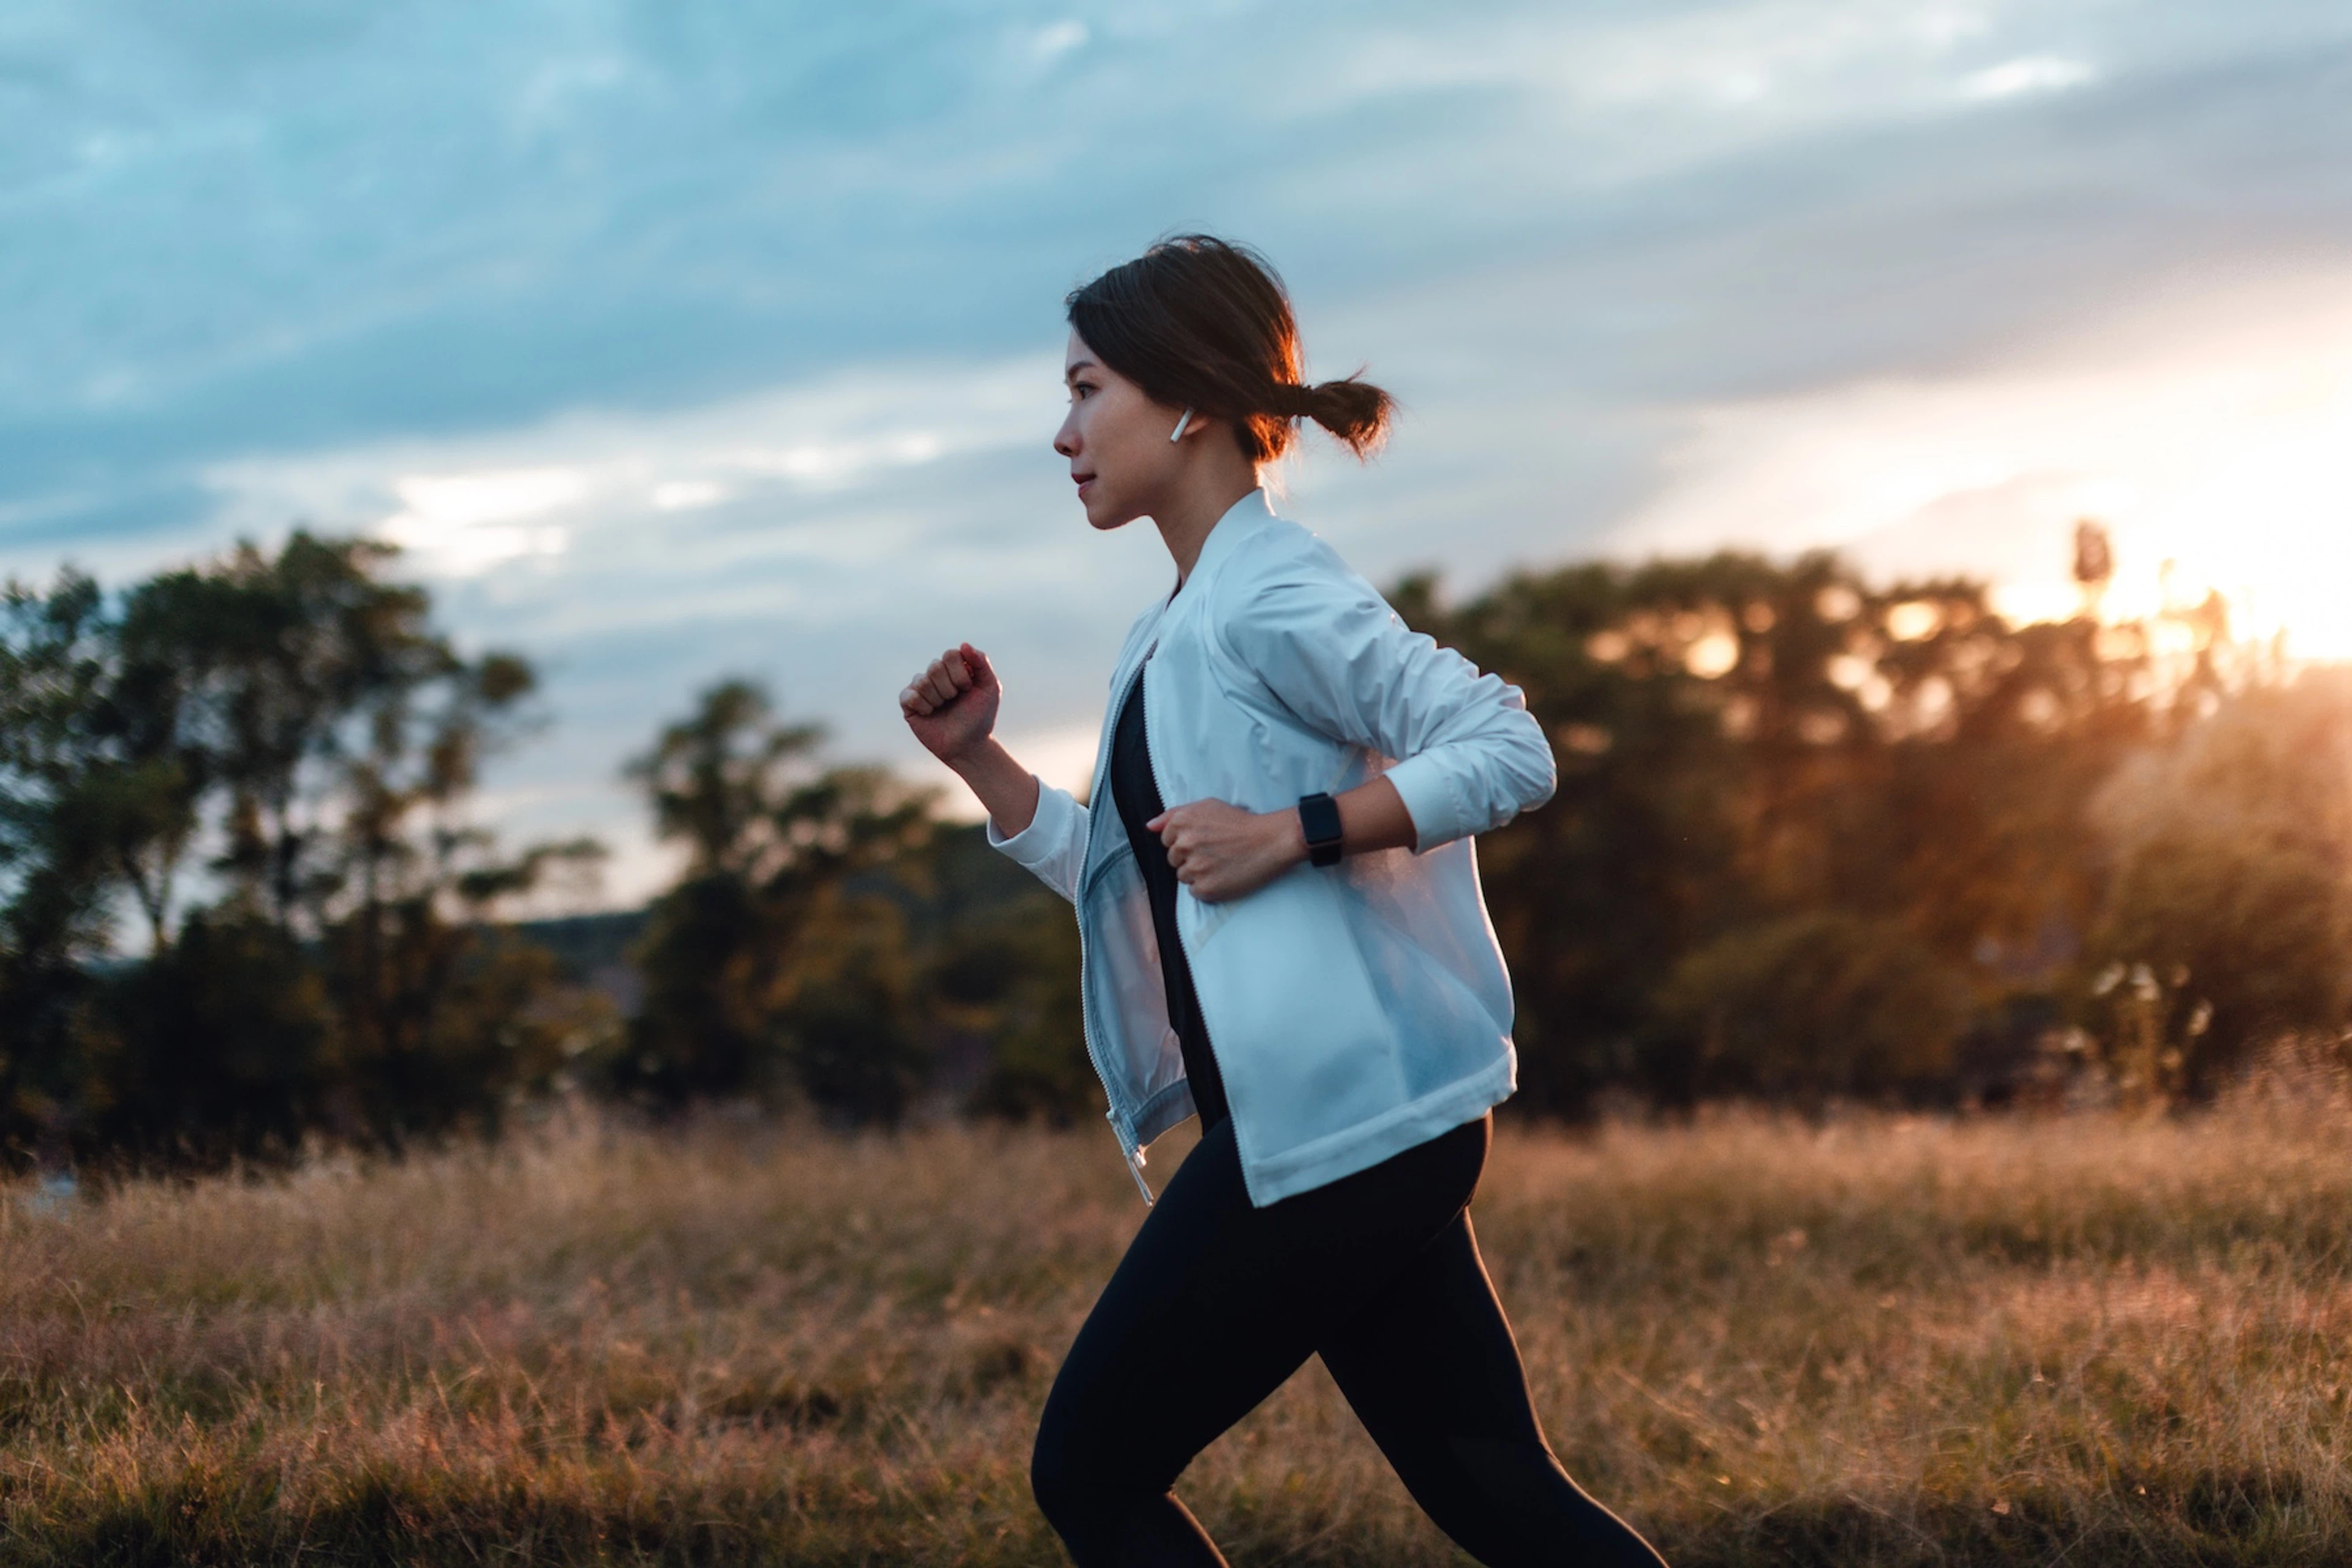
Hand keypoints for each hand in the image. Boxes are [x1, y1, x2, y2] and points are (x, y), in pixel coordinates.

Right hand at [900, 643, 1000, 765]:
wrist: (968, 745)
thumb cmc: (980, 716)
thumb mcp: (990, 688)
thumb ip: (981, 662)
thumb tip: (963, 644)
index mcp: (954, 667)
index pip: (950, 655)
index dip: (960, 674)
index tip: (967, 688)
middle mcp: (936, 674)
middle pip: (934, 667)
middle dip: (949, 688)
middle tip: (955, 700)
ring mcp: (921, 687)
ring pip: (922, 681)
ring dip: (938, 699)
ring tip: (943, 708)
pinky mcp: (908, 703)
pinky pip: (909, 695)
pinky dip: (923, 706)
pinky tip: (930, 713)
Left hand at [1147, 799, 1305, 904]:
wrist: (1270, 841)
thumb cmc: (1240, 822)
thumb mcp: (1206, 806)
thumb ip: (1173, 814)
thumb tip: (1149, 826)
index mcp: (1182, 822)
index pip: (1167, 840)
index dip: (1186, 841)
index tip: (1205, 839)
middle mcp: (1184, 844)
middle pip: (1174, 859)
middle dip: (1190, 856)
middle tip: (1215, 851)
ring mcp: (1194, 867)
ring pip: (1183, 876)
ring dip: (1198, 873)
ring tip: (1221, 863)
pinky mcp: (1205, 888)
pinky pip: (1195, 891)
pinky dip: (1207, 887)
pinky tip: (1223, 875)